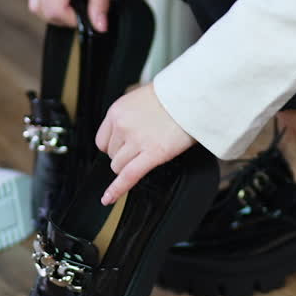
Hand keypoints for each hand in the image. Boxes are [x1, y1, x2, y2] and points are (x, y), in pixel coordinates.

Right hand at [29, 0, 113, 30]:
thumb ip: (99, 2)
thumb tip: (99, 27)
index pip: (55, 10)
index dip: (70, 20)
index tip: (84, 18)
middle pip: (42, 11)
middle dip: (61, 19)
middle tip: (79, 14)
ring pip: (35, 5)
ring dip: (52, 13)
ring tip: (71, 8)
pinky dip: (48, 3)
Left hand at [96, 83, 195, 204]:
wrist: (193, 96)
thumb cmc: (173, 97)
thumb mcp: (140, 99)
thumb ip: (129, 117)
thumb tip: (126, 134)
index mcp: (117, 111)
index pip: (102, 141)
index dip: (114, 147)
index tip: (123, 148)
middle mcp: (122, 125)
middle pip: (112, 155)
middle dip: (125, 155)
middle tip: (145, 146)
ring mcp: (136, 140)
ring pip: (119, 167)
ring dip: (130, 166)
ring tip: (149, 153)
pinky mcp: (153, 153)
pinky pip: (129, 176)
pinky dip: (117, 190)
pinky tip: (108, 199)